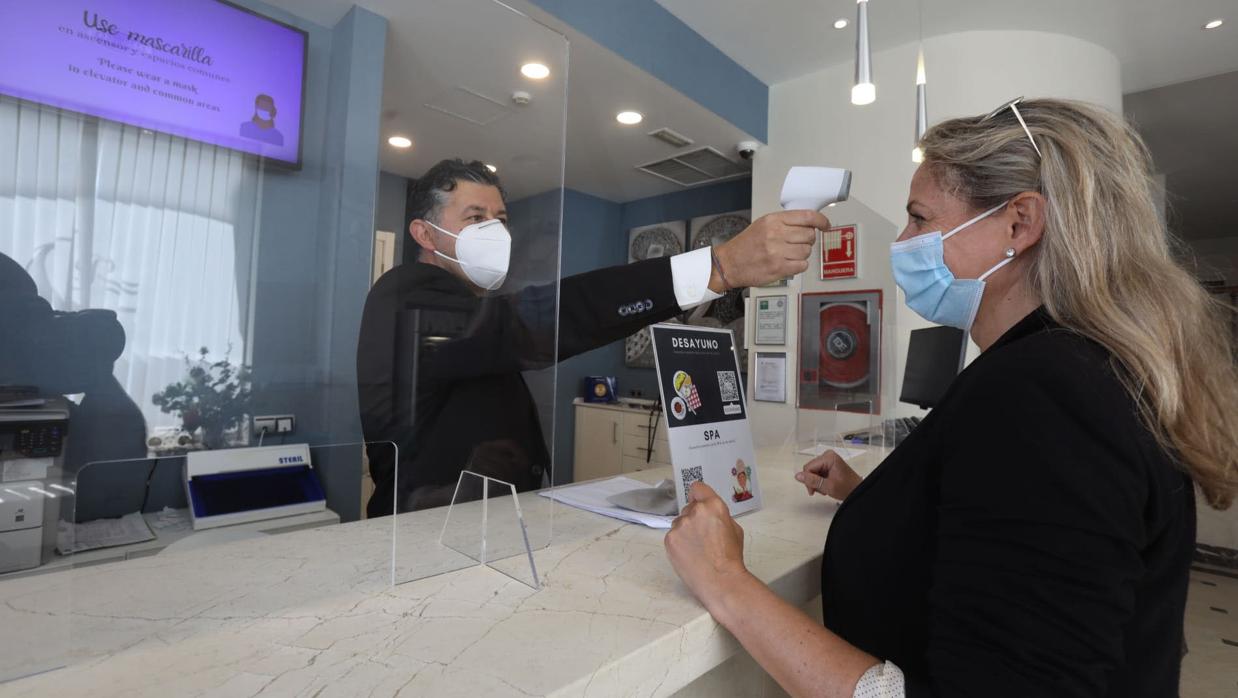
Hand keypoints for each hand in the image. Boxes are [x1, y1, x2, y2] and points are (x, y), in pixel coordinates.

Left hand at [664, 481, 750, 613]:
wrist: (720, 580)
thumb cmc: (731, 557)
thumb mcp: (734, 529)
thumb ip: (719, 515)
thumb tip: (709, 514)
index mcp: (713, 506)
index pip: (698, 488)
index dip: (699, 495)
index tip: (699, 502)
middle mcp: (695, 511)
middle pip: (689, 507)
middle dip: (694, 517)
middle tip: (702, 535)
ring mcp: (680, 525)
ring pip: (680, 522)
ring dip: (685, 530)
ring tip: (696, 548)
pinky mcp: (670, 539)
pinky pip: (673, 535)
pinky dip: (679, 542)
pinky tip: (689, 554)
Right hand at [710, 210, 829, 290]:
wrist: (729, 264)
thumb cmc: (746, 245)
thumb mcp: (763, 224)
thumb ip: (785, 222)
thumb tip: (809, 223)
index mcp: (773, 220)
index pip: (807, 217)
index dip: (821, 221)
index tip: (825, 225)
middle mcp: (776, 234)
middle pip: (809, 235)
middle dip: (807, 240)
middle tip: (797, 243)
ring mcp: (777, 252)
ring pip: (807, 251)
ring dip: (802, 254)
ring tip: (788, 254)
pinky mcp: (778, 268)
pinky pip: (802, 265)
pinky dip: (799, 265)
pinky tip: (788, 263)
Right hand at [794, 451, 861, 500]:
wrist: (857, 490)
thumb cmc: (847, 488)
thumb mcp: (828, 486)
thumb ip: (812, 481)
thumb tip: (798, 476)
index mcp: (828, 457)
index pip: (808, 467)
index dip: (808, 480)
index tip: (813, 491)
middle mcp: (828, 456)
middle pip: (810, 469)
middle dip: (813, 481)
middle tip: (821, 491)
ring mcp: (828, 460)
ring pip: (813, 472)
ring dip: (817, 482)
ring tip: (825, 488)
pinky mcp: (829, 464)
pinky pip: (817, 472)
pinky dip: (820, 481)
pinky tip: (826, 485)